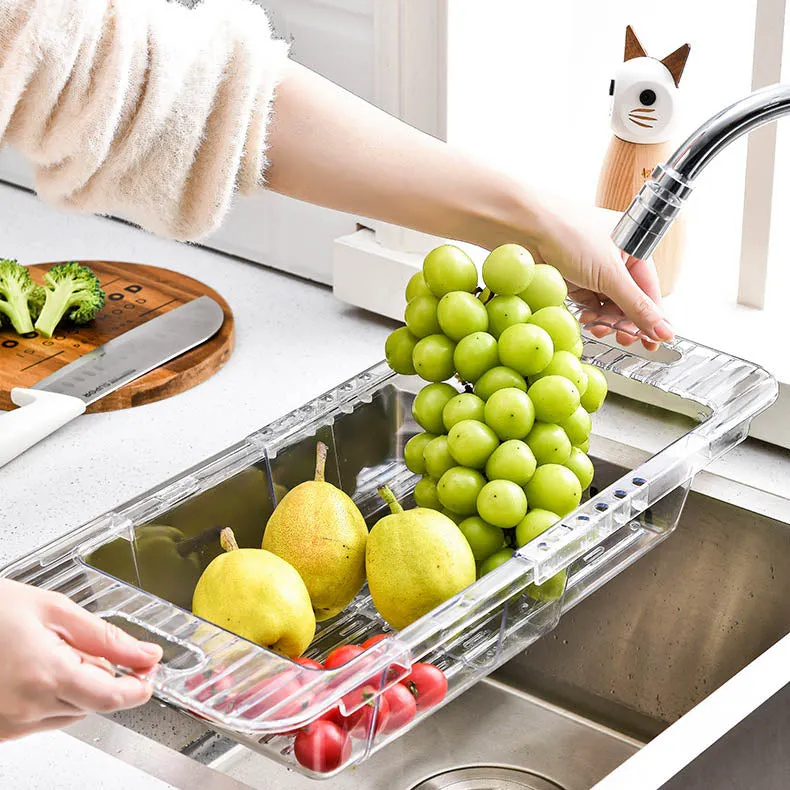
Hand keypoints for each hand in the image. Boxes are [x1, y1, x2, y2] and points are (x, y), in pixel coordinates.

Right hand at [0, 579, 162, 740]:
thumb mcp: (54, 610)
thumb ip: (104, 636)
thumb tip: (144, 653)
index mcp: (48, 676)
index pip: (114, 697)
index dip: (140, 685)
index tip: (150, 670)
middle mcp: (28, 709)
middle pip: (94, 702)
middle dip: (102, 674)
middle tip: (86, 642)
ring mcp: (11, 724)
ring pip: (71, 711)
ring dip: (77, 685)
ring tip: (52, 650)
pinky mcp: (0, 730)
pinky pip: (43, 718)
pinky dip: (52, 695)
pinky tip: (35, 666)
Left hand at [529, 195, 673, 348]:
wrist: (525, 228)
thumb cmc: (570, 235)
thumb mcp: (610, 275)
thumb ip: (637, 307)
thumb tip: (666, 332)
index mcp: (634, 248)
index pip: (649, 291)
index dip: (652, 318)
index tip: (653, 343)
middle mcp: (616, 258)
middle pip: (629, 300)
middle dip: (625, 321)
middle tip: (623, 339)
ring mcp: (593, 268)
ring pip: (608, 304)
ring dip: (606, 321)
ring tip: (600, 328)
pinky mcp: (573, 278)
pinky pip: (589, 302)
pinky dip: (590, 314)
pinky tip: (586, 320)